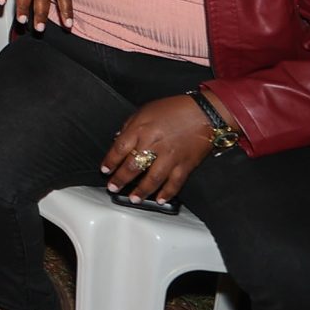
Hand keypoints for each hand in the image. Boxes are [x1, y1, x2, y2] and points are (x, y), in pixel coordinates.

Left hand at [102, 94, 216, 202]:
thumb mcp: (145, 110)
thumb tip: (118, 140)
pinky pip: (174, 182)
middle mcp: (154, 144)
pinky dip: (167, 193)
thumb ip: (130, 126)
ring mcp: (170, 156)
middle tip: (113, 187)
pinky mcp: (185, 164)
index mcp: (141, 129)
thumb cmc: (174, 109)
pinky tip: (159, 200)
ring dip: (141, 191)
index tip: (105, 170)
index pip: (120, 148)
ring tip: (133, 199)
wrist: (204, 113)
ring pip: (153, 178)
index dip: (110, 161)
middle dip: (121, 179)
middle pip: (133, 166)